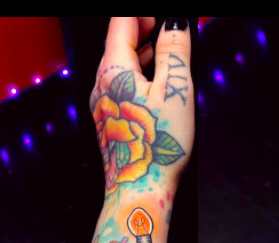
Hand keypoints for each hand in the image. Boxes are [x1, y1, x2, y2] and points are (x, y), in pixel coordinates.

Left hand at [90, 17, 193, 196]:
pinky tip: (150, 86)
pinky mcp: (108, 122)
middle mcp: (100, 84)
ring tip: (158, 49)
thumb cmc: (158, 146)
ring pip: (117, 66)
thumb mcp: (176, 92)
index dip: (140, 13)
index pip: (121, 22)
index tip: (159, 15)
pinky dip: (135, 76)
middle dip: (139, 28)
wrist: (139, 190)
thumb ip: (176, 51)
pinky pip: (118, 87)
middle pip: (116, 43)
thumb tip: (177, 23)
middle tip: (160, 23)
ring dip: (138, 53)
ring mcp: (101, 104)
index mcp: (114, 69)